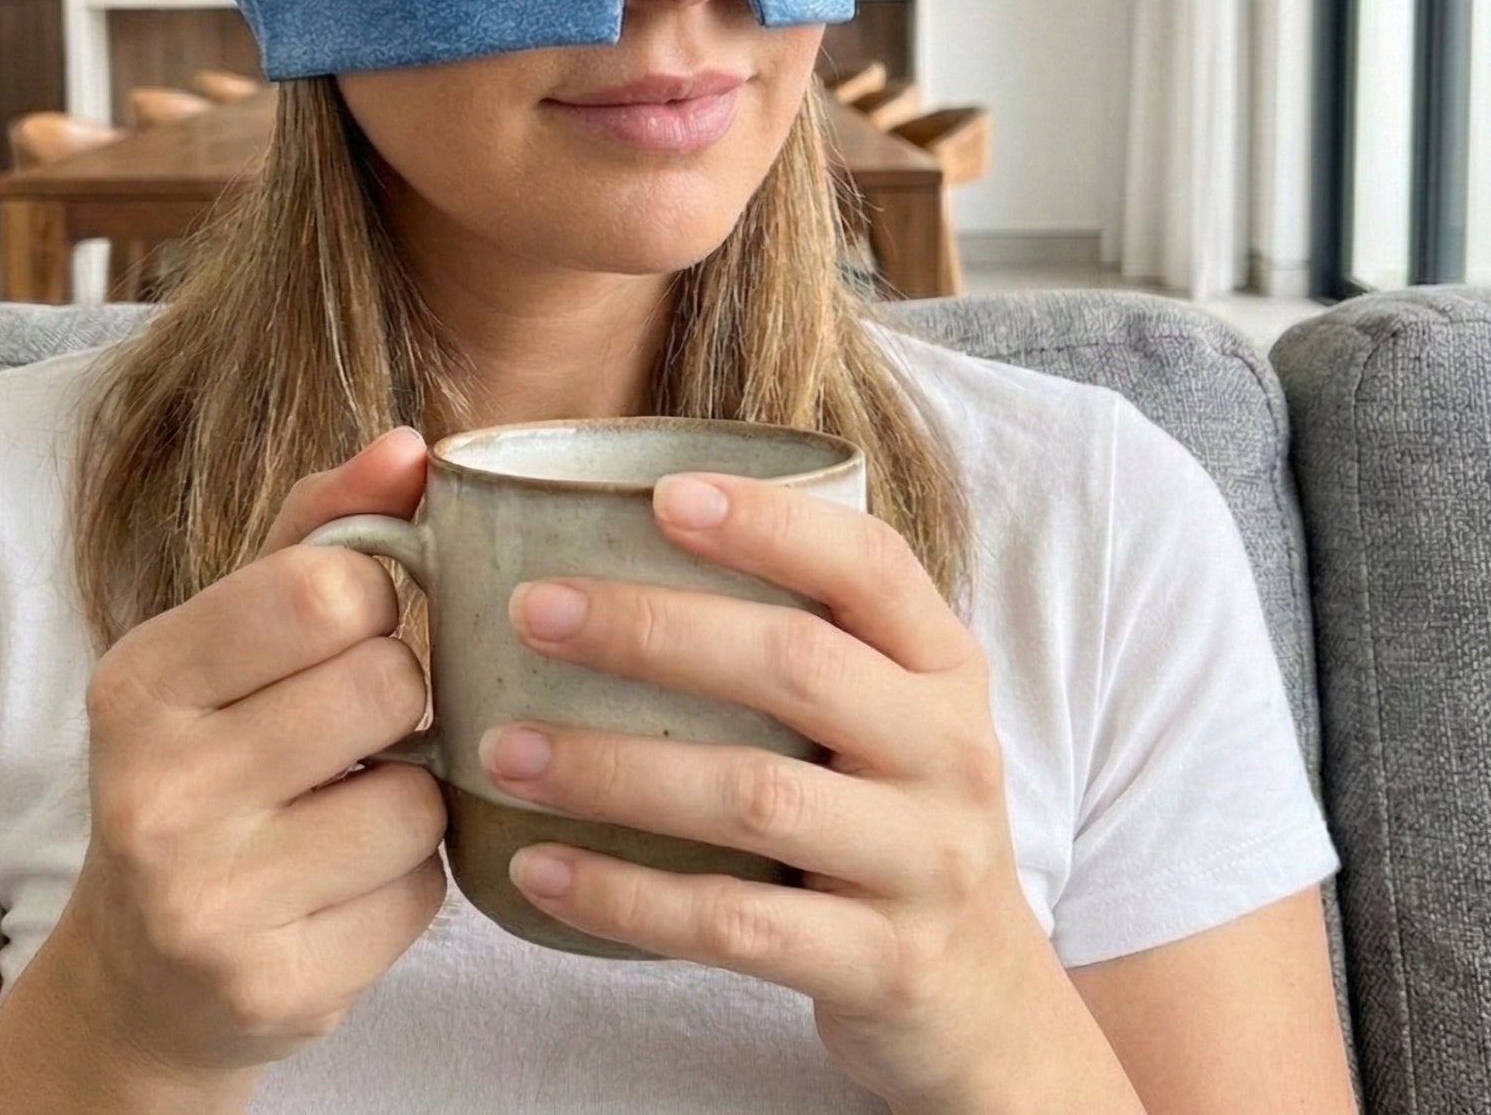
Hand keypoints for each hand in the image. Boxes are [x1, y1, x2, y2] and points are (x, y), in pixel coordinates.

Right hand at [51, 426, 447, 1089]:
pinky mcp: (274, 989)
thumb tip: (413, 446)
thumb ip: (324, 527)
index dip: (374, 600)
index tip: (348, 630)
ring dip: (410, 796)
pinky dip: (405, 883)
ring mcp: (208, 901)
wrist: (143, 972)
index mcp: (139, 679)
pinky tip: (341, 883)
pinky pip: (421, 895)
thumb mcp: (235, 635)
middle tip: (352, 728)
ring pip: (418, 798)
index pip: (327, 587)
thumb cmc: (211, 760)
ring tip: (345, 806)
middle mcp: (154, 790)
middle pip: (384, 684)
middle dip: (398, 698)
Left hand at [474, 472, 1057, 1112]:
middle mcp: (948, 750)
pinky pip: (735, 926)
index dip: (768, 523)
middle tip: (532, 611)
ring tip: (506, 749)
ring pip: (756, 796)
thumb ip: (789, 639)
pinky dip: (625, 897)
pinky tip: (537, 868)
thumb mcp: (882, 713)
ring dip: (615, 768)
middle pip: (796, 666)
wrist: (984, 997)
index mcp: (942, 663)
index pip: (869, 563)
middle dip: (652, 631)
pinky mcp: (882, 965)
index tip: (659, 493)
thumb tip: (597, 548)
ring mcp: (925, 862)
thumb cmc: (886, 814)